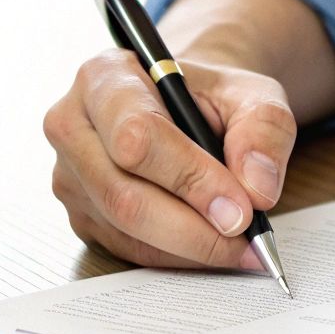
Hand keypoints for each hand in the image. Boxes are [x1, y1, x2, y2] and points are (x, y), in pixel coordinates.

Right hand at [43, 48, 294, 269]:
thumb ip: (264, 129)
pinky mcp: (81, 215)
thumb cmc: (211, 98)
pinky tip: (213, 245)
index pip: (136, 135)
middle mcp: (72, 126)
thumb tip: (256, 188)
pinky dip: (178, 256)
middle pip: (122, 194)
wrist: (186, 108)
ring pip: (125, 230)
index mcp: (104, 77)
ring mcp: (70, 176)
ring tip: (241, 244)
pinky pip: (128, 249)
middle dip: (192, 226)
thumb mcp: (252, 93)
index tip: (242, 206)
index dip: (191, 177)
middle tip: (246, 236)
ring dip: (190, 247)